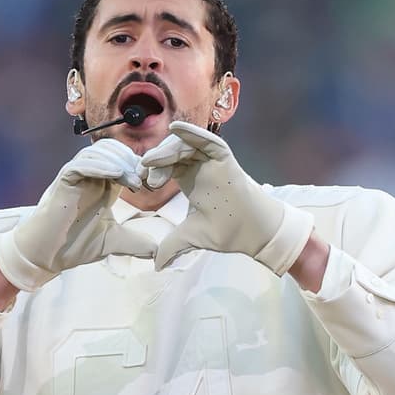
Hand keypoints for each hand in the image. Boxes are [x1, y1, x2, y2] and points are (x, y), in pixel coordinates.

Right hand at [0, 139, 154, 288]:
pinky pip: (81, 164)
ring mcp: (76, 175)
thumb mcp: (113, 241)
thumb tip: (157, 252)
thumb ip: (135, 242)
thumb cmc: (76, 244)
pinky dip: (99, 166)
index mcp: (104, 183)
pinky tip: (115, 176)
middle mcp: (90, 175)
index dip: (140, 167)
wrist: (49, 254)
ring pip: (98, 153)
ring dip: (118, 163)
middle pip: (113, 150)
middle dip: (131, 161)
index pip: (124, 159)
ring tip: (133, 184)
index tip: (154, 184)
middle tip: (145, 181)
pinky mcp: (64, 180)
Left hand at [139, 122, 312, 274]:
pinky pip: (207, 140)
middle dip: (155, 160)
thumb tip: (156, 266)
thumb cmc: (227, 230)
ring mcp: (211, 160)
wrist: (253, 233)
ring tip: (152, 160)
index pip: (165, 167)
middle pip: (171, 153)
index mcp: (189, 180)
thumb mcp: (191, 236)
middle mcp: (199, 167)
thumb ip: (172, 245)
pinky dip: (192, 133)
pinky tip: (176, 128)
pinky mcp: (224, 157)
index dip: (152, 172)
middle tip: (143, 171)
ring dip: (166, 150)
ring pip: (184, 145)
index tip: (141, 183)